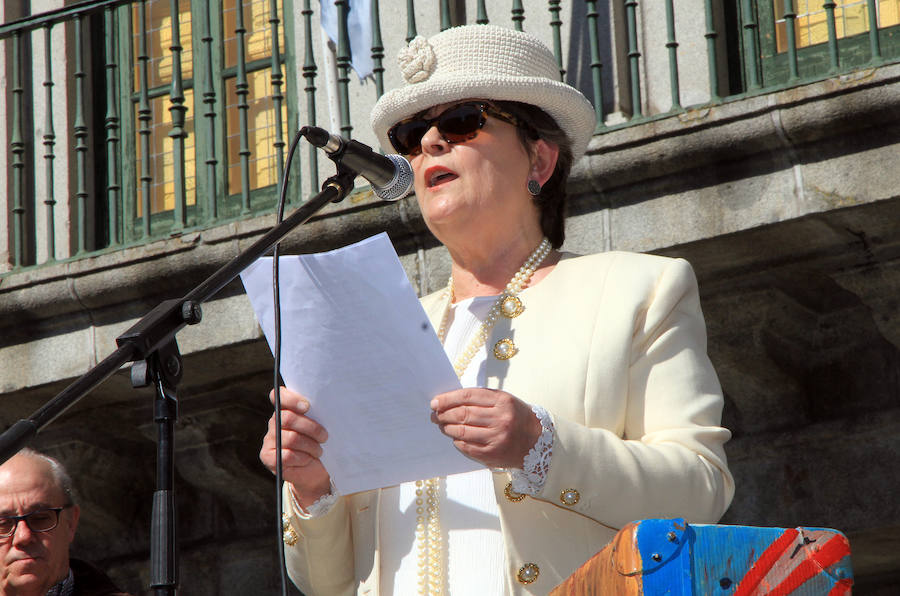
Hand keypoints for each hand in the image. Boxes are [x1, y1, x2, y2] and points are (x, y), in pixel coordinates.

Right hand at [259, 387, 331, 508]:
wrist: (315, 470)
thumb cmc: (320, 443)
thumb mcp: (321, 426)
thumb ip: (317, 413)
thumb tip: (326, 405)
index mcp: (285, 409)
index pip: (279, 396)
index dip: (291, 399)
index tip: (307, 406)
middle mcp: (274, 422)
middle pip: (288, 418)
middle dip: (310, 427)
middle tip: (324, 436)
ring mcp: (269, 440)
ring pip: (291, 438)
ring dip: (310, 445)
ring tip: (319, 451)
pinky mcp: (268, 457)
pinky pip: (287, 455)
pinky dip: (303, 458)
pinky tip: (308, 459)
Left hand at [430, 388, 542, 468]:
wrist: (538, 442)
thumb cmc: (517, 418)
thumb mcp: (505, 401)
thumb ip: (482, 399)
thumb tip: (451, 401)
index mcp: (503, 401)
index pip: (468, 396)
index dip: (448, 399)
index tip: (435, 402)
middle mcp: (500, 419)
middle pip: (463, 414)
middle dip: (444, 414)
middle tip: (435, 415)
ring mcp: (497, 438)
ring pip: (462, 431)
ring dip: (447, 428)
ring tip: (442, 426)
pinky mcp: (493, 454)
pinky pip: (467, 447)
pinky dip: (457, 441)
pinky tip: (454, 438)